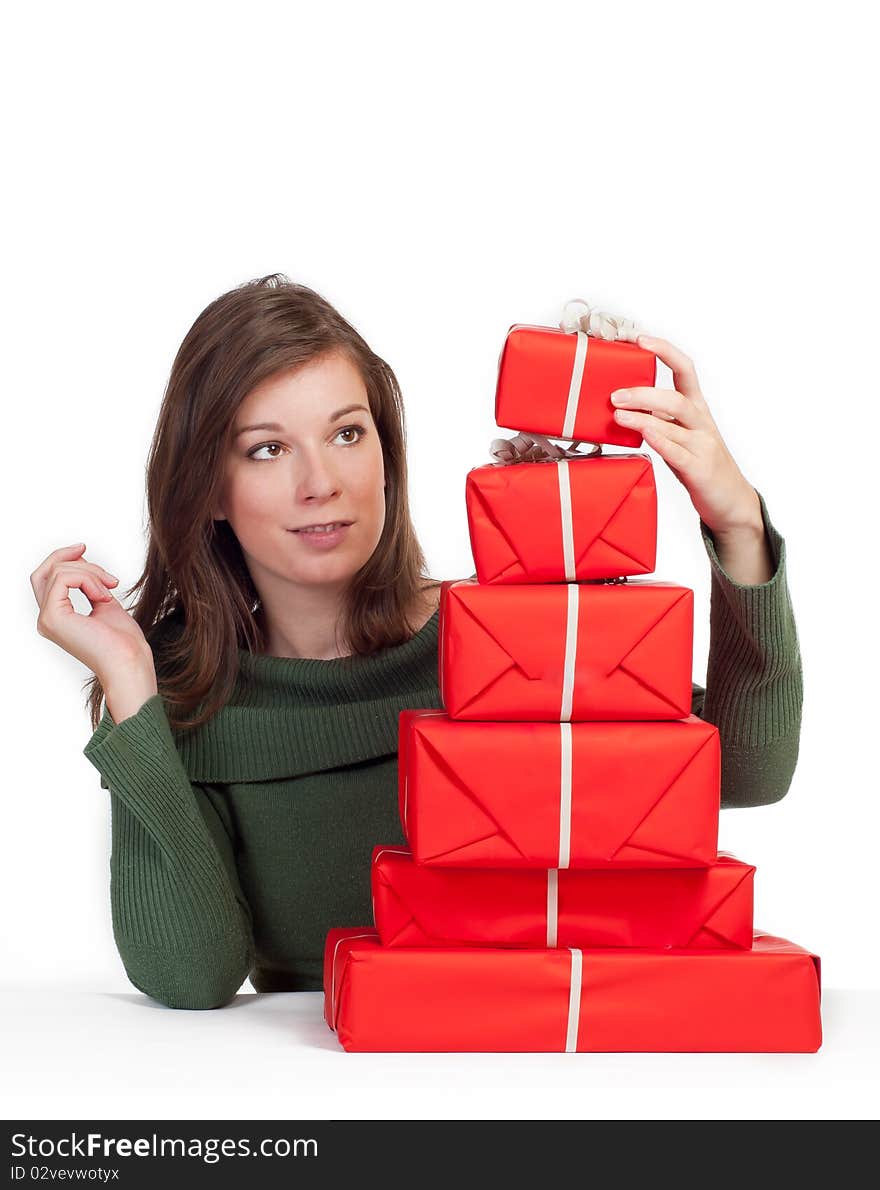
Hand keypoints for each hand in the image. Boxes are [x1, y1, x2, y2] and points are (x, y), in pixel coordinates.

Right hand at [31, 543, 155, 687]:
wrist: (130, 661)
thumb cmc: (123, 640)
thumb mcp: (104, 602)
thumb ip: (90, 584)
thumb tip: (79, 559)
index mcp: (56, 617)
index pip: (46, 579)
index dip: (62, 558)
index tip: (84, 550)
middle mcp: (46, 619)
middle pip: (43, 572)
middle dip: (68, 557)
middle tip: (91, 555)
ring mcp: (47, 619)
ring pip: (58, 572)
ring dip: (90, 572)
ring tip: (110, 589)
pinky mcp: (53, 617)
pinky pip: (64, 578)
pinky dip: (88, 580)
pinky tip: (104, 596)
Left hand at [610, 335, 762, 536]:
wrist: (730, 501)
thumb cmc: (699, 465)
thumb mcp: (680, 435)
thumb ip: (659, 417)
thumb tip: (625, 402)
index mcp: (697, 409)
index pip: (685, 369)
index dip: (664, 352)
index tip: (640, 340)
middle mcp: (702, 422)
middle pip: (676, 397)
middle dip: (643, 392)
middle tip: (615, 394)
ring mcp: (702, 445)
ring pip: (674, 422)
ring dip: (642, 416)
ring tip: (617, 414)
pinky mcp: (699, 469)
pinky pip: (677, 451)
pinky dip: (660, 440)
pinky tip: (644, 433)